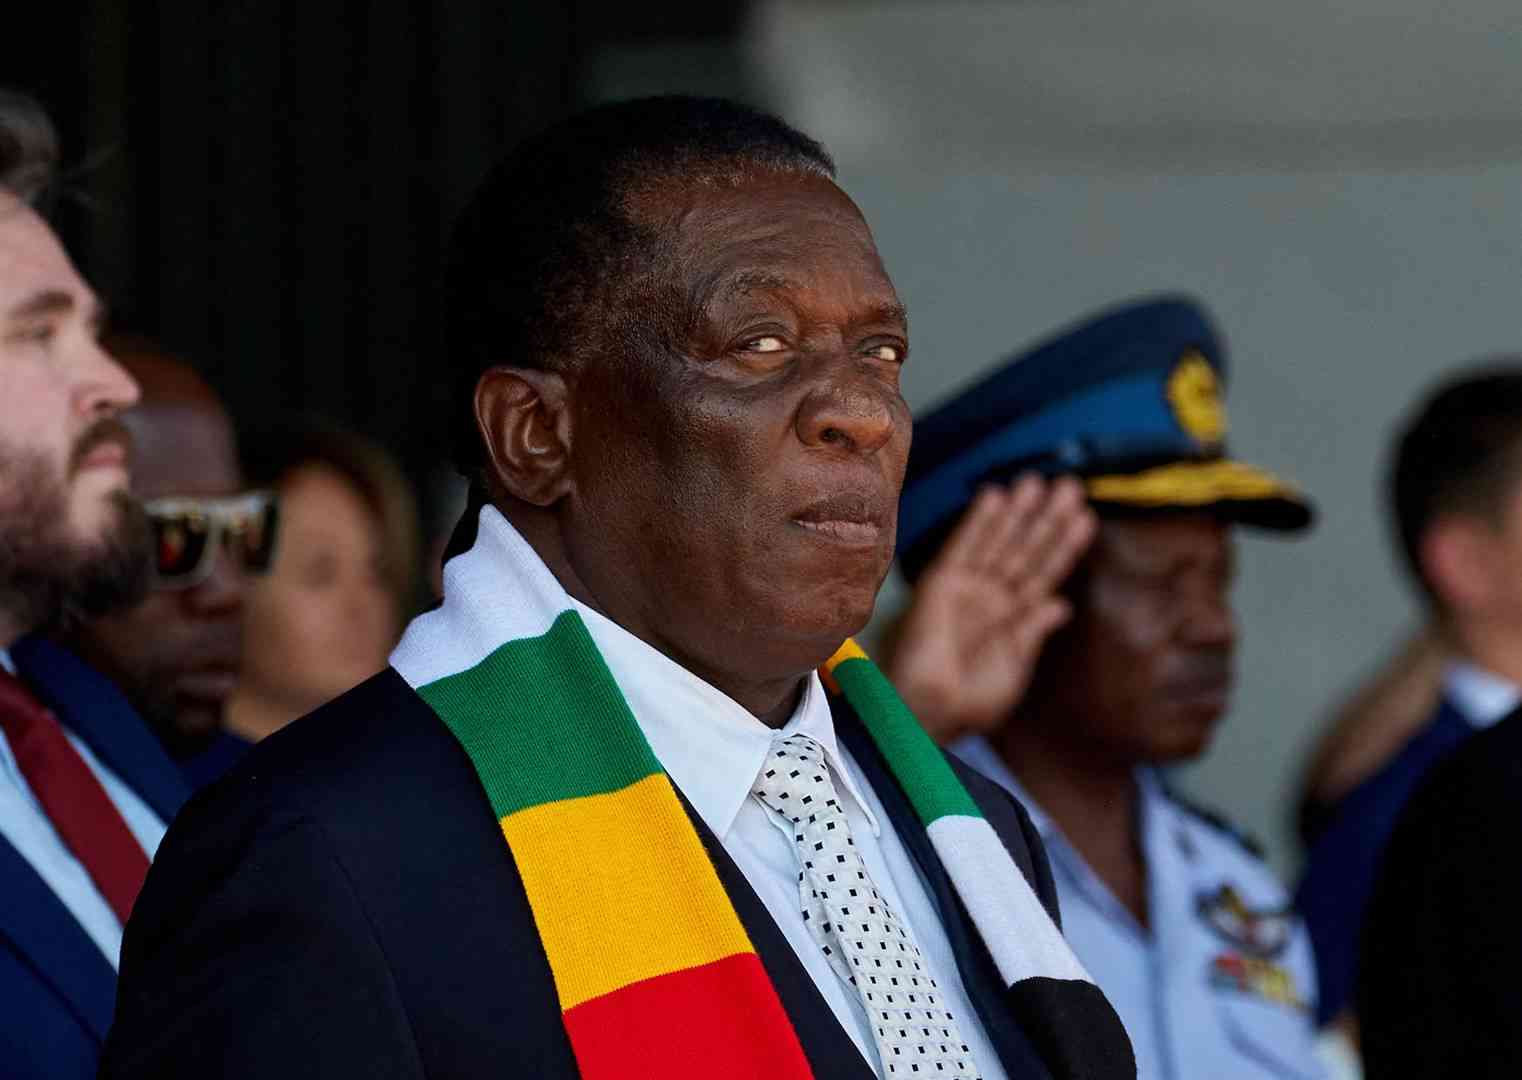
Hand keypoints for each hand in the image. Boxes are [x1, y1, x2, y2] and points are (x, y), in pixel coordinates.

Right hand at [886, 474, 1095, 744]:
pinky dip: (978, 521)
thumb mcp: (1014, 666)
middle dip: (1046, 520)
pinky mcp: (941, 584)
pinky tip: (995, 496)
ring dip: (1018, 512)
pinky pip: (963, 546)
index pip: (1045, 573)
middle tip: (1069, 486)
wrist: (931, 710)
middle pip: (1025, 550)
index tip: (1086, 518)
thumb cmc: (972, 700)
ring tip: (1038, 482)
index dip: (1065, 546)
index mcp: (1013, 619)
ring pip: (999, 541)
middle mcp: (992, 597)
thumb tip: (1062, 603)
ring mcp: (967, 588)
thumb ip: (1032, 630)